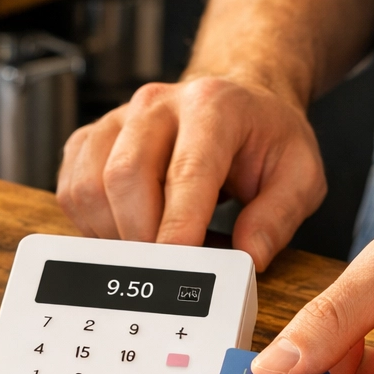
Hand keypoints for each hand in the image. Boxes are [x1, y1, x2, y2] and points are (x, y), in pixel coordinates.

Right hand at [56, 76, 326, 269]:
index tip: (180, 268)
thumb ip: (279, 216)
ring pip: (90, 186)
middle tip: (167, 272)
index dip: (177, 226)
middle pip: (124, 176)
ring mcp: (116, 118)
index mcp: (213, 106)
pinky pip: (73, 190)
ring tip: (153, 249)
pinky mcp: (90, 139)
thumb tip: (249, 257)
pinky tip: (129, 230)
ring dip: (115, 234)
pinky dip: (94, 225)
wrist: (237, 101)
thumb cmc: (265, 139)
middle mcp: (156, 104)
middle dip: (142, 237)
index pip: (185, 171)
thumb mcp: (300, 173)